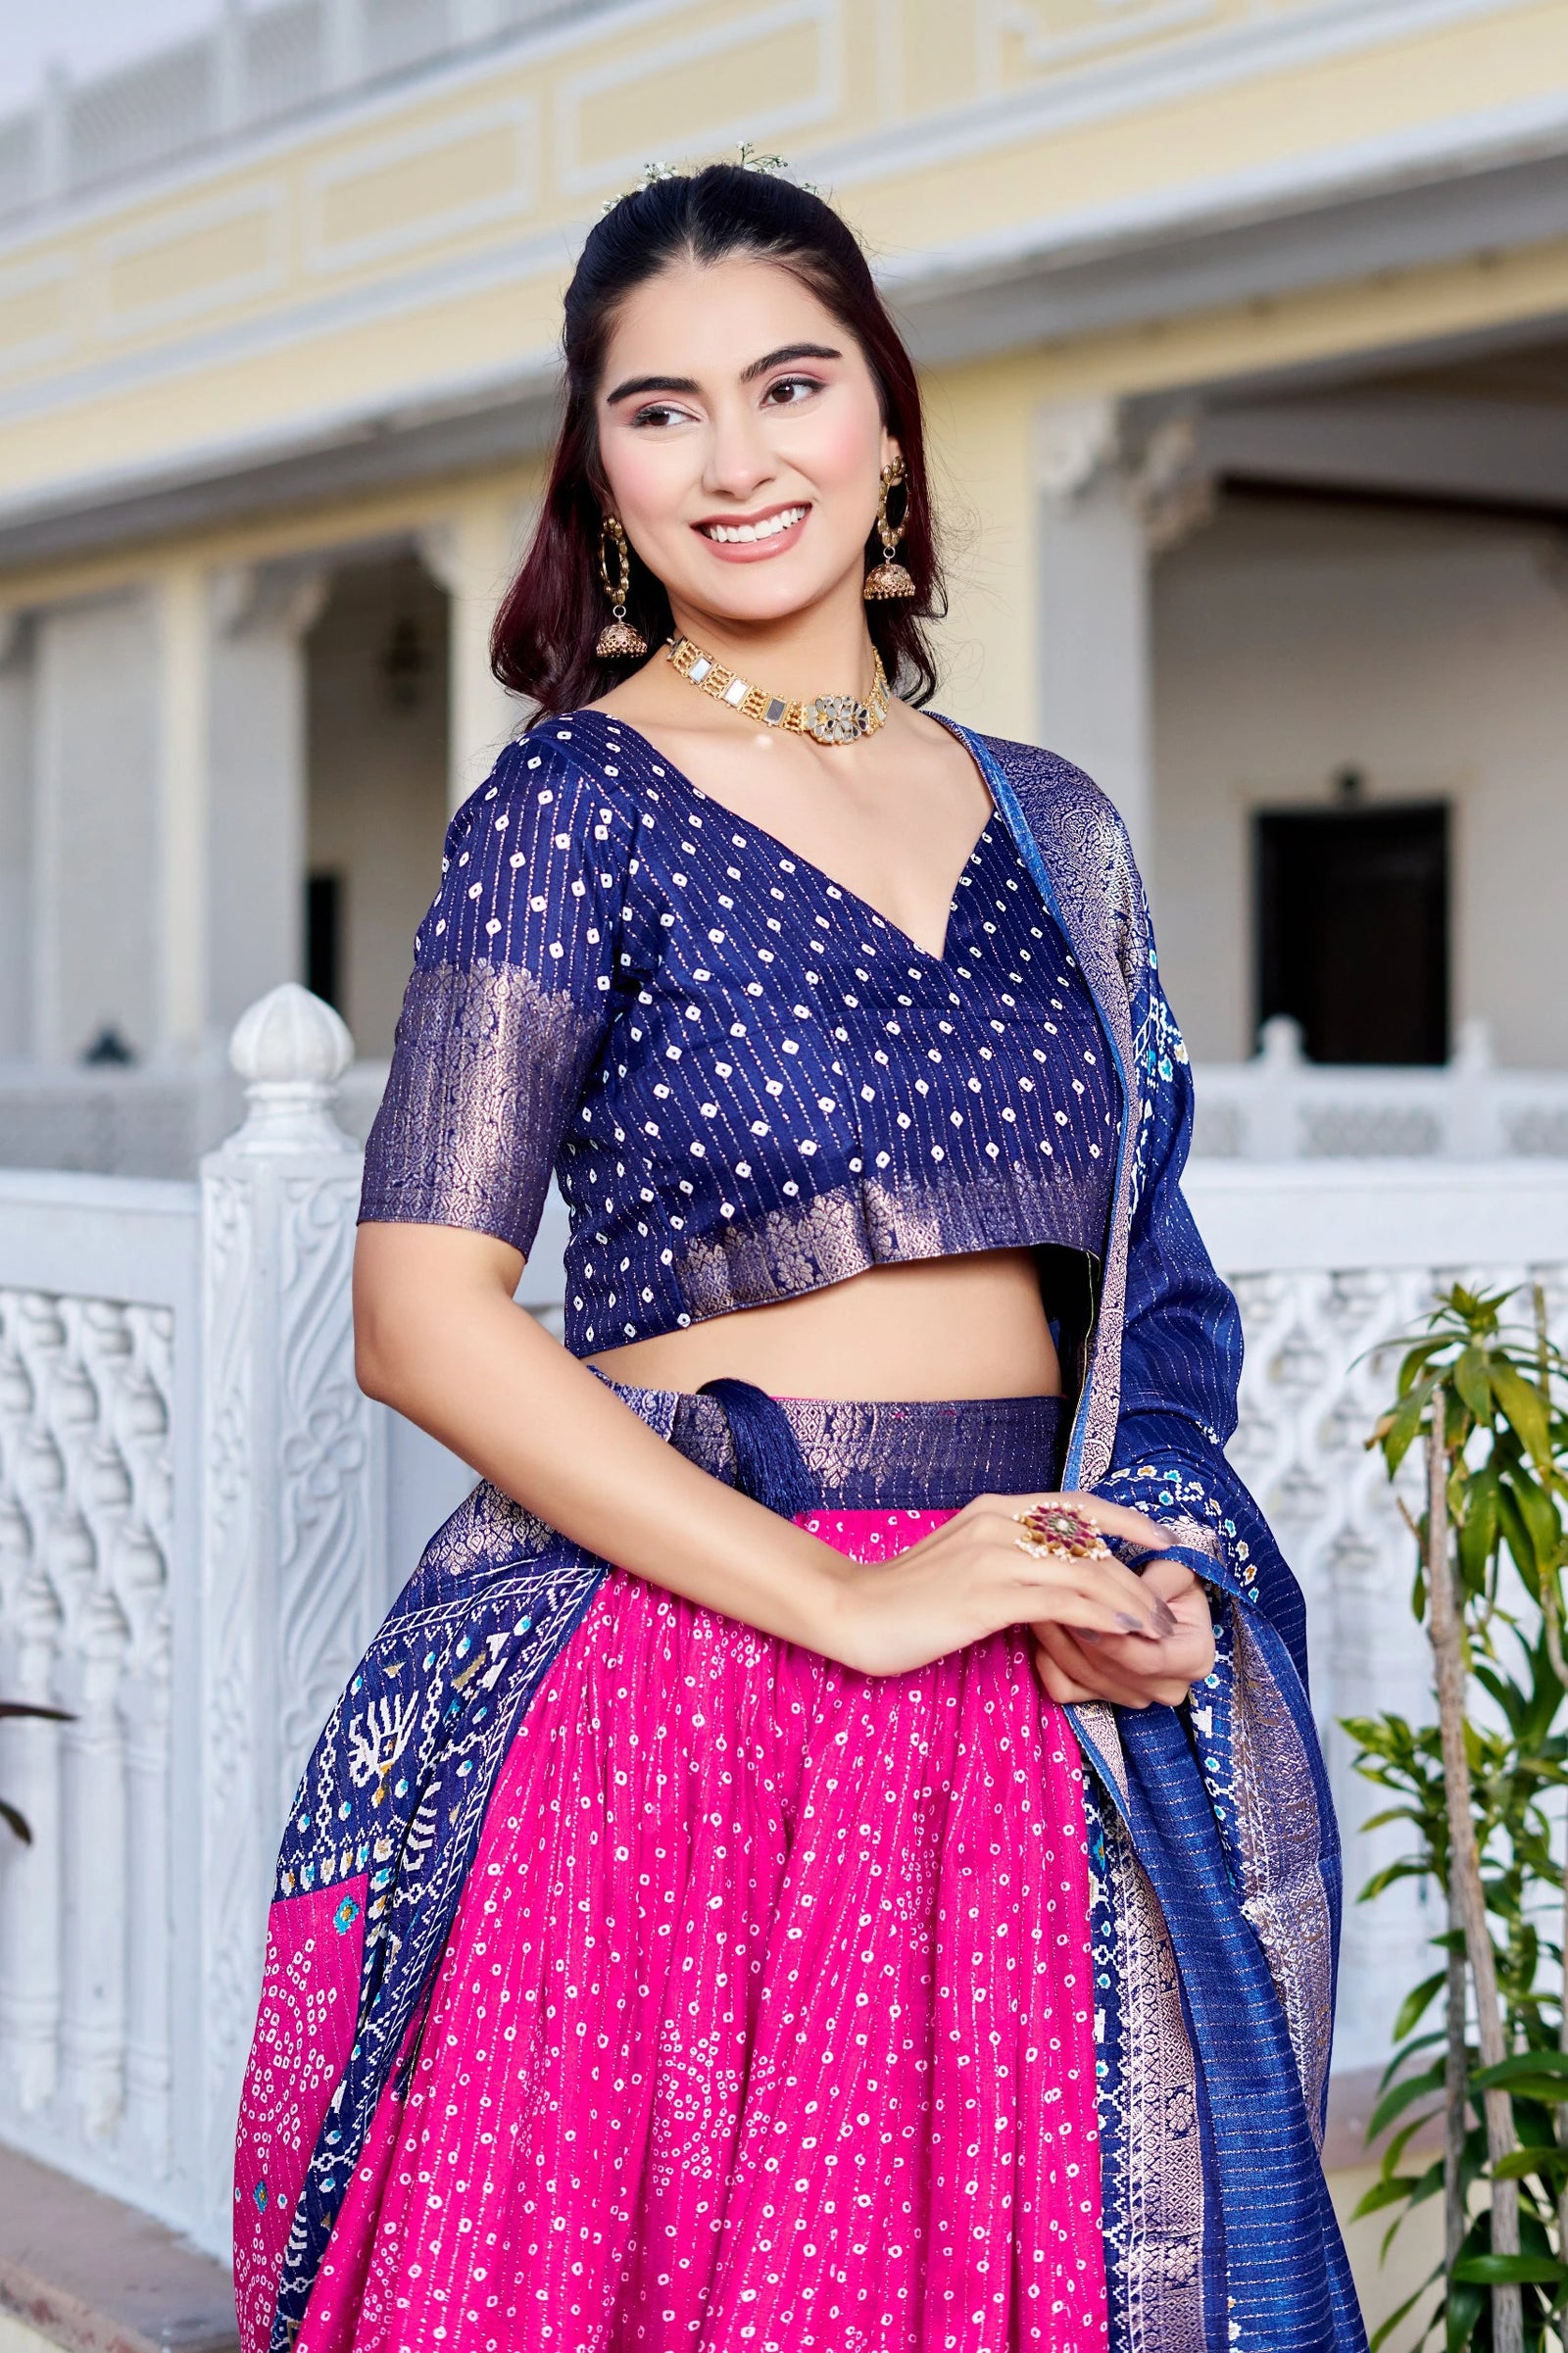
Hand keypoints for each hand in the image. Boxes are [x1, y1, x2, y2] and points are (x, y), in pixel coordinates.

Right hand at [829, 1490, 1183, 1679]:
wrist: (852, 1611)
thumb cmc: (907, 1595)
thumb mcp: (963, 1558)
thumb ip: (1007, 1554)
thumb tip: (1054, 1573)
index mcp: (995, 1509)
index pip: (1078, 1504)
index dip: (1127, 1521)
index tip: (1162, 1541)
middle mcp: (998, 1523)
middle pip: (1090, 1543)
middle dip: (1136, 1578)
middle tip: (1164, 1611)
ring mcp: (992, 1557)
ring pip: (1084, 1573)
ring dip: (1129, 1603)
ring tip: (1153, 1630)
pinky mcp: (986, 1597)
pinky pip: (1061, 1604)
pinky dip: (1100, 1618)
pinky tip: (1122, 1633)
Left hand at [1032, 1557, 1214, 1709]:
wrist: (1165, 1598)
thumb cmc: (1172, 1581)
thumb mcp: (1174, 1571)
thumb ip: (1151, 1586)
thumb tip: (1119, 1599)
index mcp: (1195, 1660)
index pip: (1148, 1659)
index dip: (1112, 1640)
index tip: (1081, 1612)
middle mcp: (1168, 1688)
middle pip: (1111, 1671)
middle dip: (1076, 1635)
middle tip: (1046, 1598)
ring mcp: (1134, 1697)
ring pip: (1084, 1678)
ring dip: (1056, 1642)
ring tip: (1039, 1604)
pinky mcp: (1104, 1698)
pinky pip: (1066, 1689)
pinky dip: (1049, 1662)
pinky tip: (1041, 1629)